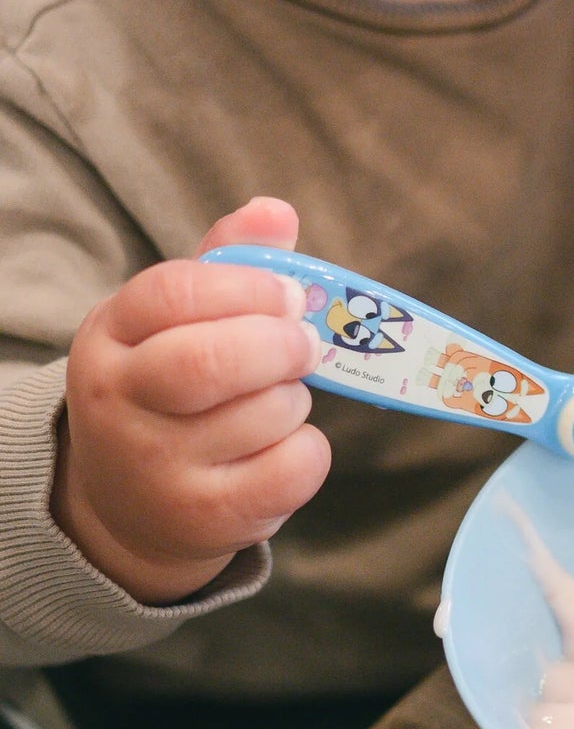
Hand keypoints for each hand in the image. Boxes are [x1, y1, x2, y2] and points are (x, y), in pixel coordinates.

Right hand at [52, 197, 329, 604]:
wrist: (130, 506)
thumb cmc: (169, 392)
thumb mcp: (174, 323)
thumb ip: (226, 264)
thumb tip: (276, 211)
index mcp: (109, 338)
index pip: (175, 292)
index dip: (249, 287)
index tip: (287, 294)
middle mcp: (120, 403)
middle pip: (213, 362)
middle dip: (281, 346)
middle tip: (304, 346)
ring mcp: (159, 467)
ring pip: (268, 413)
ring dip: (295, 399)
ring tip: (274, 403)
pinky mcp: (207, 516)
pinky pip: (294, 466)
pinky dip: (309, 450)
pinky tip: (282, 448)